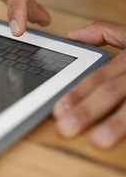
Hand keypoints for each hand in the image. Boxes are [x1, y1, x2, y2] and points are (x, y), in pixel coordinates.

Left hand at [53, 22, 125, 148]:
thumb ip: (105, 33)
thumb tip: (74, 36)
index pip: (98, 77)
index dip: (77, 93)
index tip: (58, 109)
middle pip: (112, 92)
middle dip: (87, 111)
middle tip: (66, 128)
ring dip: (118, 124)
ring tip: (98, 141)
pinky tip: (125, 143)